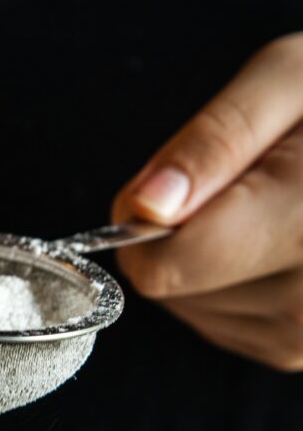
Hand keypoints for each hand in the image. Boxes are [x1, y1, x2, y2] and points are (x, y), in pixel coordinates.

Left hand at [112, 34, 302, 370]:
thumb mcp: (288, 78)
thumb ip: (214, 141)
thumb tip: (143, 206)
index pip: (167, 266)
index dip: (144, 220)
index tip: (173, 180)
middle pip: (172, 290)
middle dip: (184, 232)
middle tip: (250, 181)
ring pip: (191, 308)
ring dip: (207, 258)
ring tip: (277, 205)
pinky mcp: (300, 352)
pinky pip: (221, 322)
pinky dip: (230, 282)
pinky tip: (279, 240)